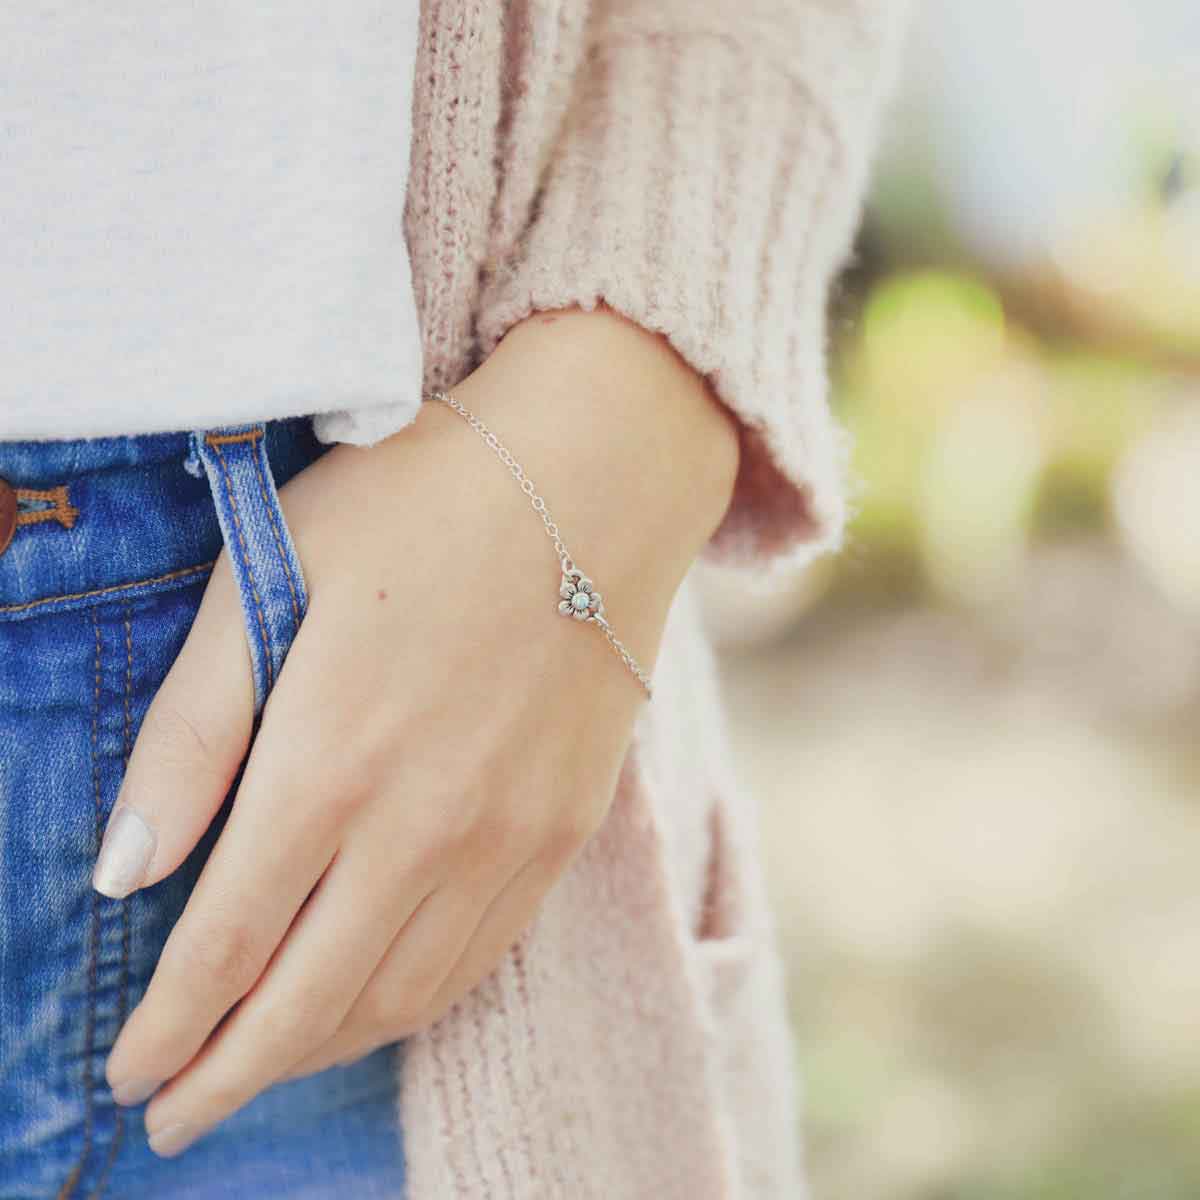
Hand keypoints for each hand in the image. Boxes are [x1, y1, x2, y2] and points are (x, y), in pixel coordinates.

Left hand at [98, 305, 738, 1156]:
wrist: (594, 475)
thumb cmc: (419, 503)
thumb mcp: (273, 574)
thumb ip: (194, 726)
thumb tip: (126, 868)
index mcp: (332, 759)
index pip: (225, 943)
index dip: (168, 1026)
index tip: (128, 1074)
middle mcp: (426, 824)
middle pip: (310, 1002)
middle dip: (228, 1075)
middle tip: (177, 1112)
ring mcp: (510, 835)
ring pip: (400, 996)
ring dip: (321, 1049)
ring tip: (268, 1060)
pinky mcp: (565, 829)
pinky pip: (482, 956)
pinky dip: (413, 1003)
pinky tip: (377, 999)